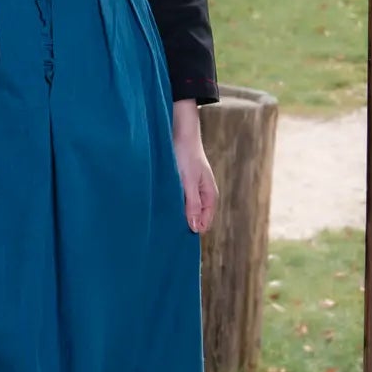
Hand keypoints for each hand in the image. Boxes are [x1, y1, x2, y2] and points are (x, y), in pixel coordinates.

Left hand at [172, 98, 217, 235]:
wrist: (180, 132)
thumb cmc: (186, 156)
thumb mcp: (189, 182)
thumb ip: (192, 204)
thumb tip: (195, 228)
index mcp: (209, 196)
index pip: (204, 222)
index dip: (193, 230)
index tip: (178, 238)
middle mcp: (202, 194)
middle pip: (195, 217)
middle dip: (184, 224)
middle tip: (168, 233)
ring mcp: (192, 189)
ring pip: (186, 209)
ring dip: (177, 214)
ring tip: (163, 221)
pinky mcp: (182, 184)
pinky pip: (179, 200)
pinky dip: (172, 205)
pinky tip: (161, 207)